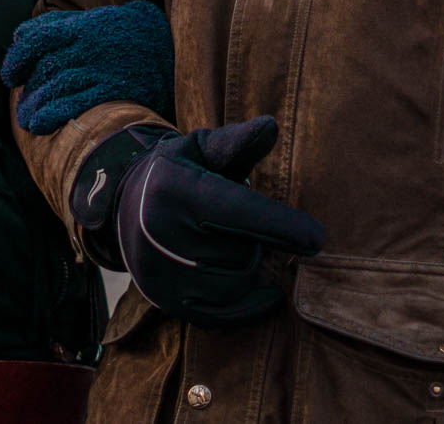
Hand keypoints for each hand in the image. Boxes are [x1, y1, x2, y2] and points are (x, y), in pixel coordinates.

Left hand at [1, 1, 173, 134]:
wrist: (166, 44)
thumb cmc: (119, 33)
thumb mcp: (90, 20)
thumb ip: (55, 25)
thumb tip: (18, 37)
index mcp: (79, 27)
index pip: (35, 38)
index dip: (16, 58)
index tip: (10, 76)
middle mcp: (86, 47)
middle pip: (44, 67)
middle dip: (29, 88)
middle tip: (24, 103)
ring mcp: (99, 69)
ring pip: (56, 87)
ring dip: (35, 105)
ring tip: (27, 119)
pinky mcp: (112, 90)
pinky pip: (75, 104)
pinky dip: (52, 114)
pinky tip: (40, 124)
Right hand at [73, 116, 325, 326]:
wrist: (126, 206)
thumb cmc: (180, 172)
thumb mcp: (203, 148)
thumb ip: (238, 142)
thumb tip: (271, 126)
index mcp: (175, 188)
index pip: (236, 211)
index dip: (280, 225)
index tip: (317, 239)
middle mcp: (161, 232)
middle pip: (241, 252)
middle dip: (254, 239)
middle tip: (235, 222)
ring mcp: (160, 271)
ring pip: (236, 283)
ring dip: (246, 266)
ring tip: (226, 242)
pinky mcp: (165, 300)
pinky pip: (222, 315)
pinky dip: (250, 306)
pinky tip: (271, 294)